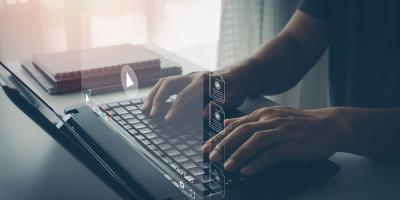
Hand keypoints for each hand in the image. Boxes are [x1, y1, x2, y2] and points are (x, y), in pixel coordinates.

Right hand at [143, 71, 246, 123]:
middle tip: (152, 115)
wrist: (239, 73)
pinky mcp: (185, 79)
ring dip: (153, 95)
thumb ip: (218, 106)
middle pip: (169, 83)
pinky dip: (157, 92)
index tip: (167, 120)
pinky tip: (151, 102)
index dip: (175, 108)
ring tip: (145, 109)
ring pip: (165, 82)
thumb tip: (202, 115)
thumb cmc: (237, 87)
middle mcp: (194, 76)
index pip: (185, 95)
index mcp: (205, 81)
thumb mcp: (234, 98)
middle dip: (158, 99)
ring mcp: (188, 76)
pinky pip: (167, 83)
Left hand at [203, 106, 342, 175]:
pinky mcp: (292, 144)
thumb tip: (227, 124)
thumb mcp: (273, 116)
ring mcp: (282, 131)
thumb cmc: (300, 124)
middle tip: (211, 157)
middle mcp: (270, 120)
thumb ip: (249, 120)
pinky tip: (247, 171)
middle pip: (242, 132)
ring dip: (238, 154)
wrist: (330, 125)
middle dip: (224, 145)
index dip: (220, 136)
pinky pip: (272, 154)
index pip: (236, 125)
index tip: (206, 147)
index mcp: (263, 114)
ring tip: (226, 166)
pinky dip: (258, 163)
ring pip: (255, 142)